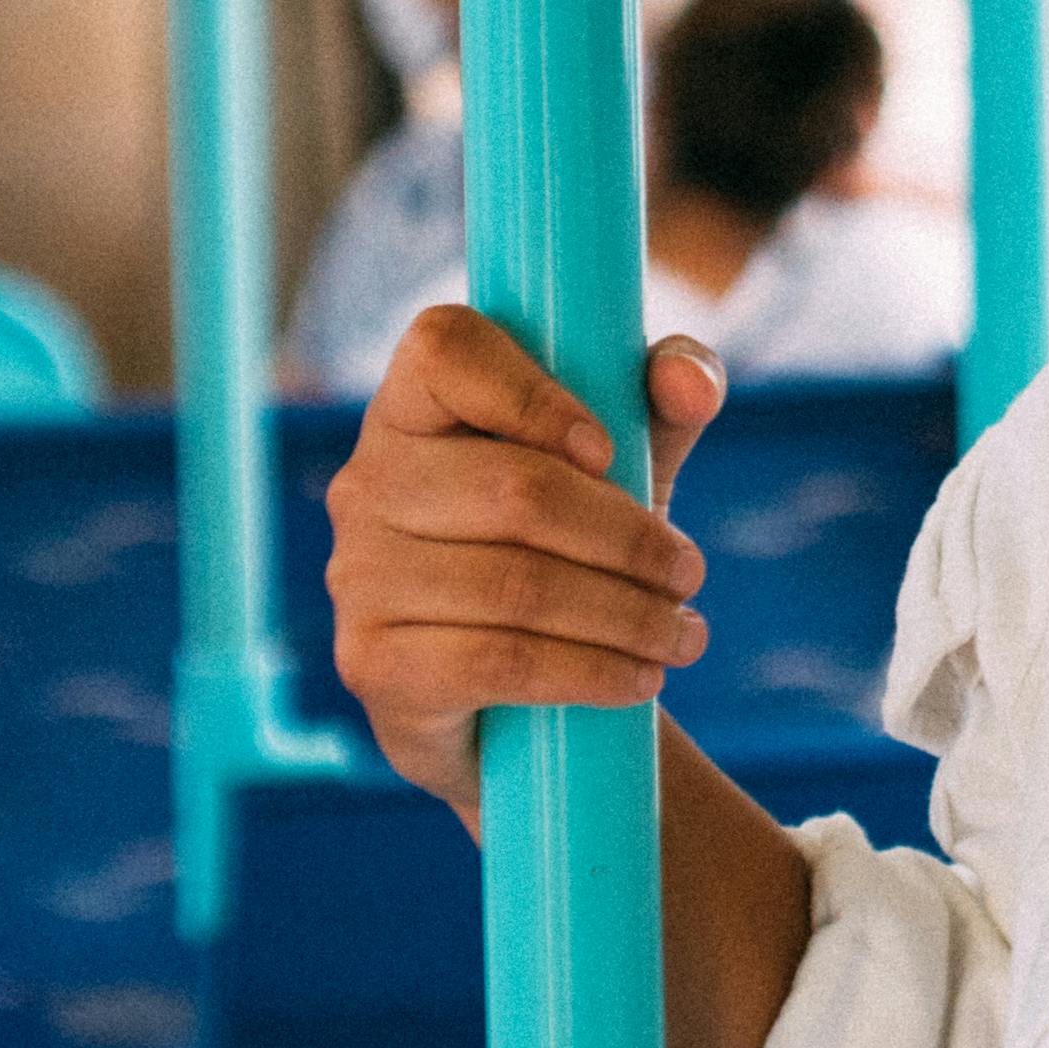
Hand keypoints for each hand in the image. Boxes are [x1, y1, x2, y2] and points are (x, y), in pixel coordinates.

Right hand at [321, 306, 728, 826]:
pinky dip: (590, 672)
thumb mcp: (618, 468)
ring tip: (682, 635)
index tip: (610, 453)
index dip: (534, 394)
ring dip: (626, 615)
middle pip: (514, 489)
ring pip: (516, 585)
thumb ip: (659, 405)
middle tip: (689, 572)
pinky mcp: (373, 662)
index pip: (446, 348)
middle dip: (627, 538)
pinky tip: (638, 679)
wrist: (500, 698)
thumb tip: (688, 383)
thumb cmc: (562, 549)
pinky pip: (498, 661)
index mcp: (414, 405)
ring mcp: (359, 574)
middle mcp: (368, 480)